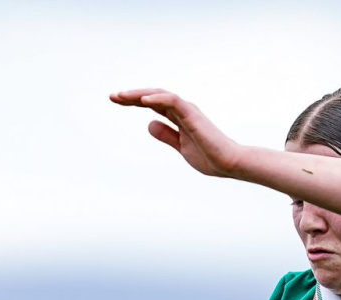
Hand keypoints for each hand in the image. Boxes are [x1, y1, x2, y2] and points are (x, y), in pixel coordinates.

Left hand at [110, 89, 247, 177]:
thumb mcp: (180, 147)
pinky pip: (173, 101)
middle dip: (132, 96)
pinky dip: (158, 98)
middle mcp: (182, 110)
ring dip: (140, 94)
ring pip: (160, 95)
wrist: (228, 163)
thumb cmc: (208, 156)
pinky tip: (143, 100)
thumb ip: (166, 135)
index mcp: (178, 117)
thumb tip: (149, 124)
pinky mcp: (193, 115)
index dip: (134, 101)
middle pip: (153, 97)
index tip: (116, 101)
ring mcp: (187, 111)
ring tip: (121, 96)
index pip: (152, 104)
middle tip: (112, 96)